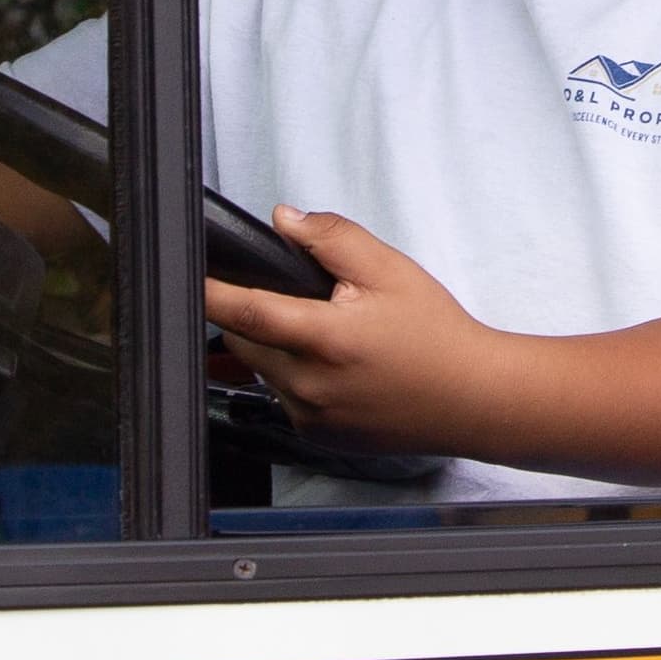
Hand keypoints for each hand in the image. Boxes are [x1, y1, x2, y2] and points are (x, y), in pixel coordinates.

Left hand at [204, 208, 496, 453]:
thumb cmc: (437, 337)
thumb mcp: (389, 270)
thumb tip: (285, 221)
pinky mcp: (318, 438)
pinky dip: (296, 378)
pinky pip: (285, 399)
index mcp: (324, 339)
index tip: (187, 276)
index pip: (243, 310)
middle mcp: (310, 385)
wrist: (473, 398)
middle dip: (255, 314)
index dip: (208, 290)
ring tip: (327, 335)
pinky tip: (338, 368)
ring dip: (275, 347)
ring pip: (262, 370)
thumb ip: (332, 239)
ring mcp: (311, 417)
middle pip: (245, 339)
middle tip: (299, 301)